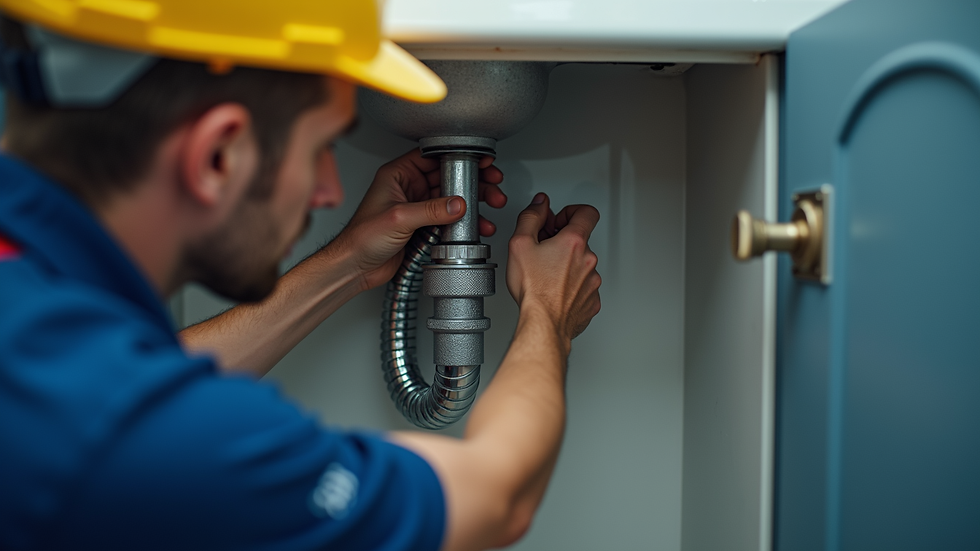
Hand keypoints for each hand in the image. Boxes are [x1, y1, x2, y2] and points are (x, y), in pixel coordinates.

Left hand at [332, 149, 505, 290]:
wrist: (354, 267)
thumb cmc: (361, 238)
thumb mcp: (399, 218)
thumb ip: (431, 210)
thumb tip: (458, 203)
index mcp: (397, 174)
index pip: (433, 156)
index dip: (459, 155)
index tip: (479, 160)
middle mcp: (407, 188)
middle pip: (448, 176)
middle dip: (473, 181)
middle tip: (492, 184)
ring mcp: (416, 207)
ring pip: (452, 199)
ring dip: (473, 202)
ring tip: (491, 206)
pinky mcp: (422, 226)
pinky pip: (448, 219)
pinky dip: (464, 222)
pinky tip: (476, 227)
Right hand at [506, 193, 601, 340]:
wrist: (543, 324)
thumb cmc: (533, 290)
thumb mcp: (520, 244)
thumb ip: (531, 216)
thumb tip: (540, 204)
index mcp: (574, 242)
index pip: (586, 212)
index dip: (571, 212)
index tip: (559, 221)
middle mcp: (588, 260)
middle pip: (581, 240)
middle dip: (563, 242)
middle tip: (544, 252)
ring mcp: (593, 282)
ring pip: (582, 265)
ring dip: (568, 266)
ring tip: (547, 276)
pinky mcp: (592, 301)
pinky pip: (584, 287)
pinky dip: (572, 287)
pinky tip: (555, 291)